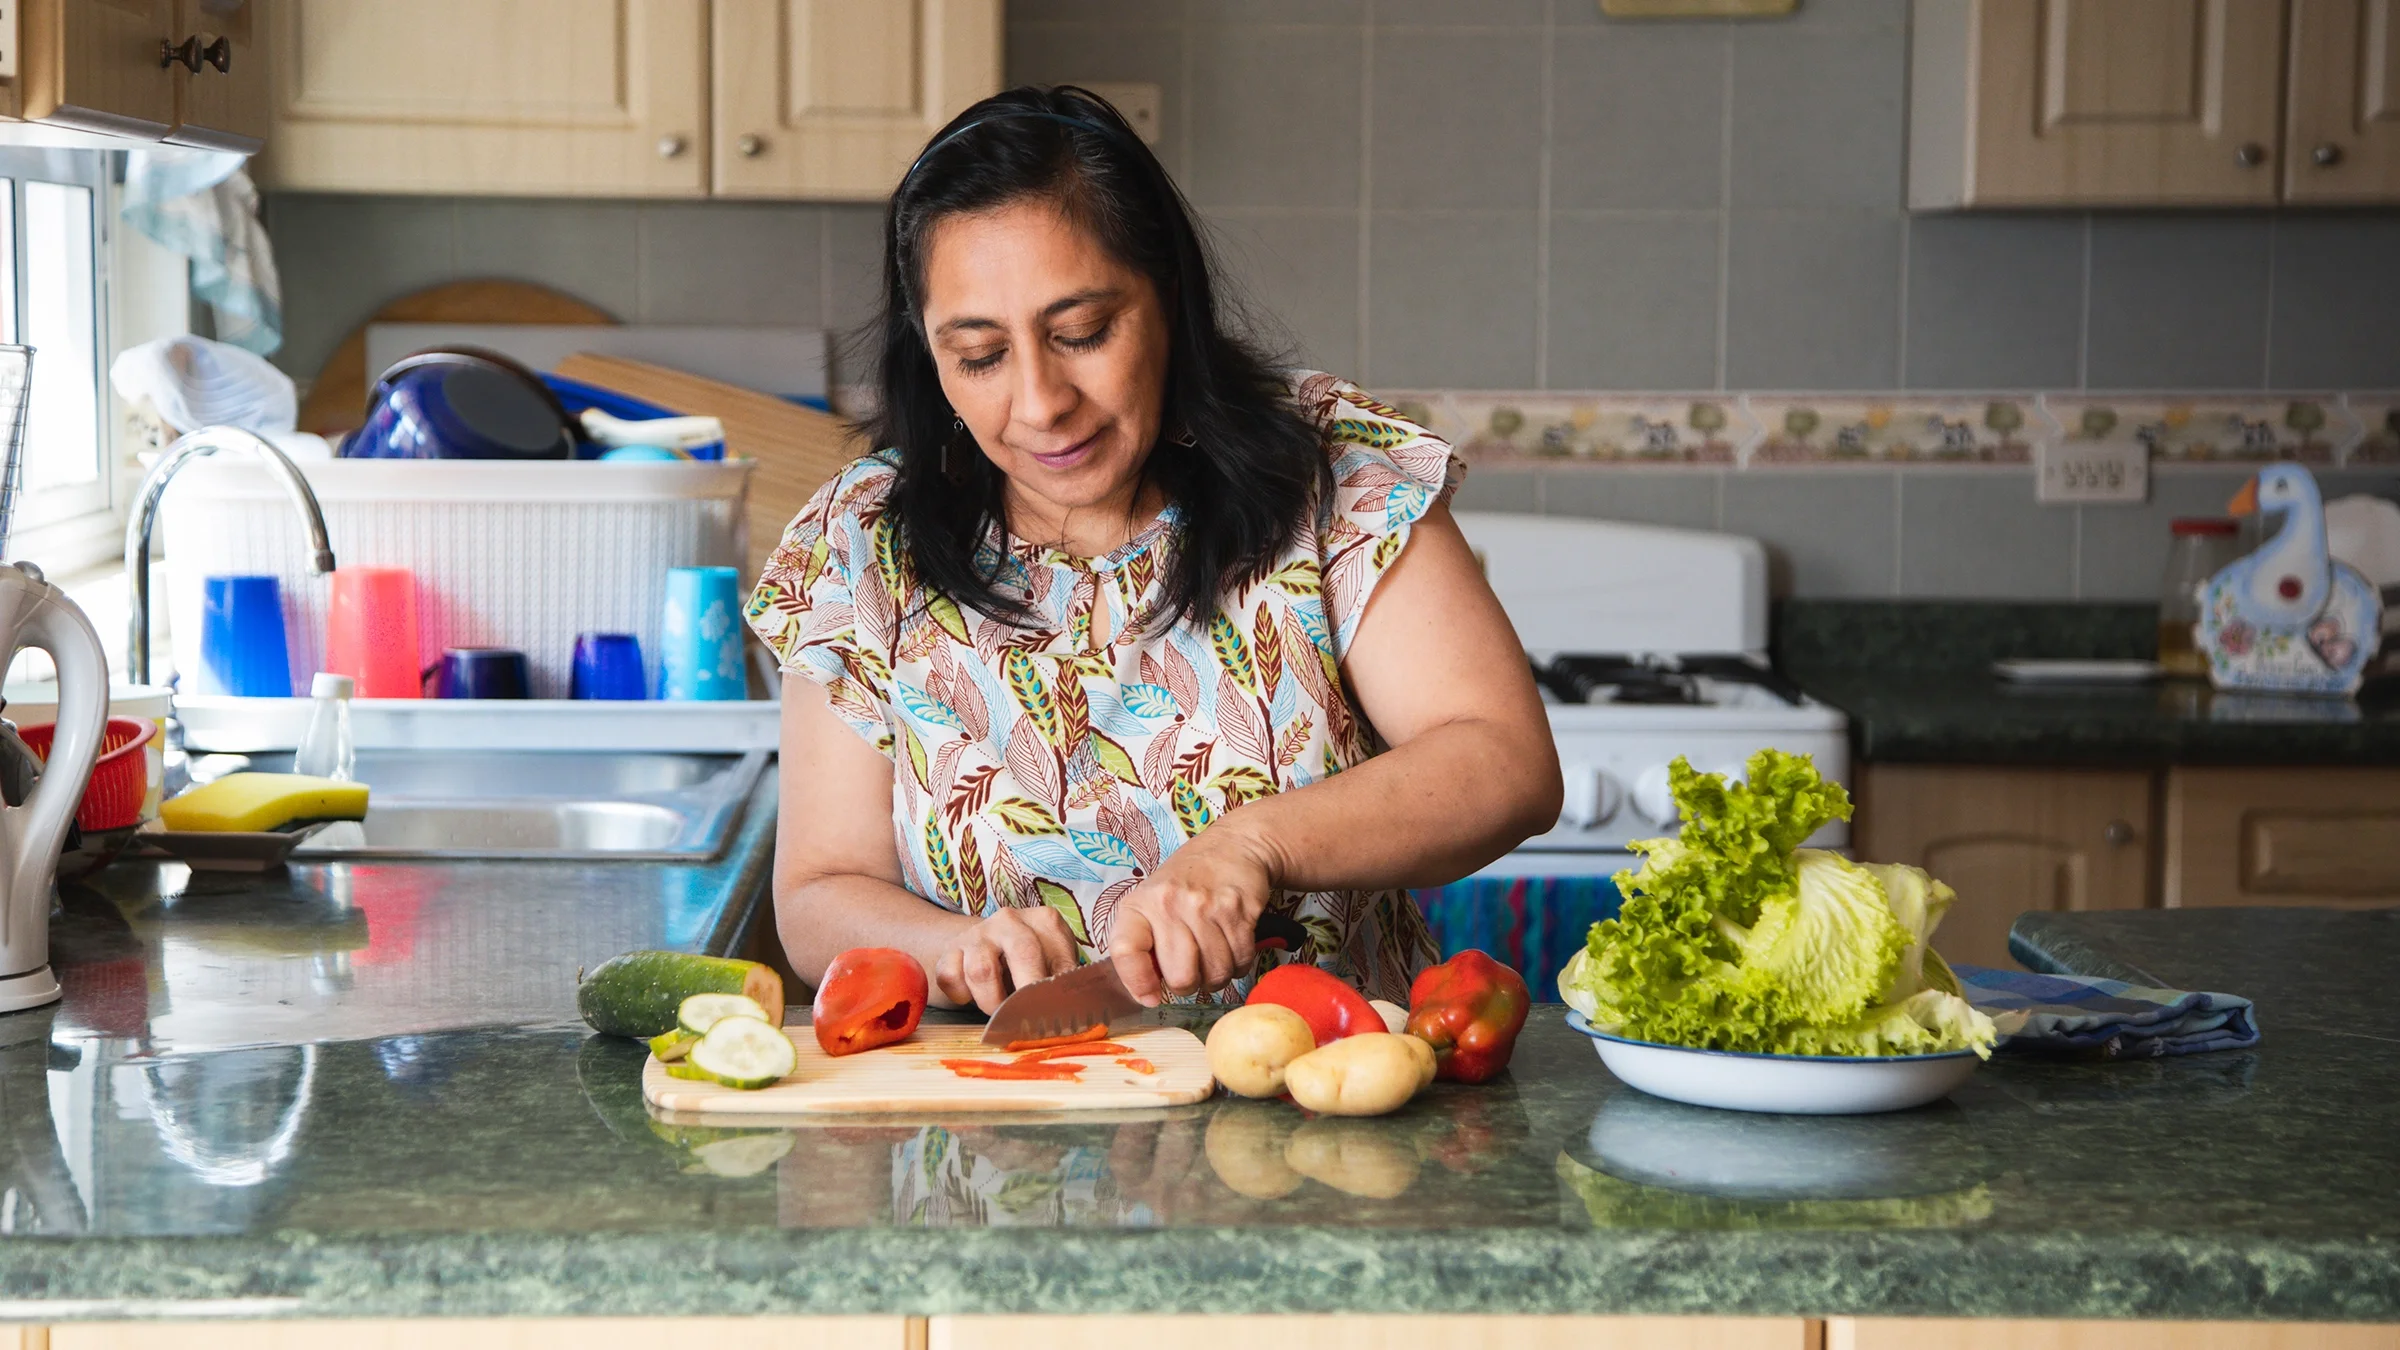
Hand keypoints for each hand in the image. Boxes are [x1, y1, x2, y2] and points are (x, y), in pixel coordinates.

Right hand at [933, 905, 1079, 1012]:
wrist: (984, 947)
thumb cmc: (1028, 963)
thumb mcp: (1053, 966)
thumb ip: (1064, 982)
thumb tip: (1075, 1010)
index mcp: (1045, 921)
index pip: (1058, 957)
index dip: (1057, 991)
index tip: (1054, 1015)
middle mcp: (1011, 920)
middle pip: (1023, 954)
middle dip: (1026, 995)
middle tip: (1026, 1020)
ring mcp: (978, 932)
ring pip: (982, 970)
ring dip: (991, 1001)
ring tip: (998, 1011)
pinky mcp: (950, 949)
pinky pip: (951, 977)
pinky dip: (962, 995)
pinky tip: (972, 995)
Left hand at [1106, 825, 1276, 1005]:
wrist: (1235, 846)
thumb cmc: (1188, 880)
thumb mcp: (1153, 900)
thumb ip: (1144, 942)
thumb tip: (1146, 994)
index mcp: (1141, 904)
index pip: (1126, 951)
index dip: (1137, 982)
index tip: (1149, 996)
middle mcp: (1170, 904)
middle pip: (1180, 977)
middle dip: (1188, 984)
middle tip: (1192, 969)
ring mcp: (1206, 907)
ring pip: (1215, 974)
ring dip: (1217, 976)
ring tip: (1213, 957)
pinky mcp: (1239, 911)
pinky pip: (1241, 961)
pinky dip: (1239, 965)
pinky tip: (1232, 947)